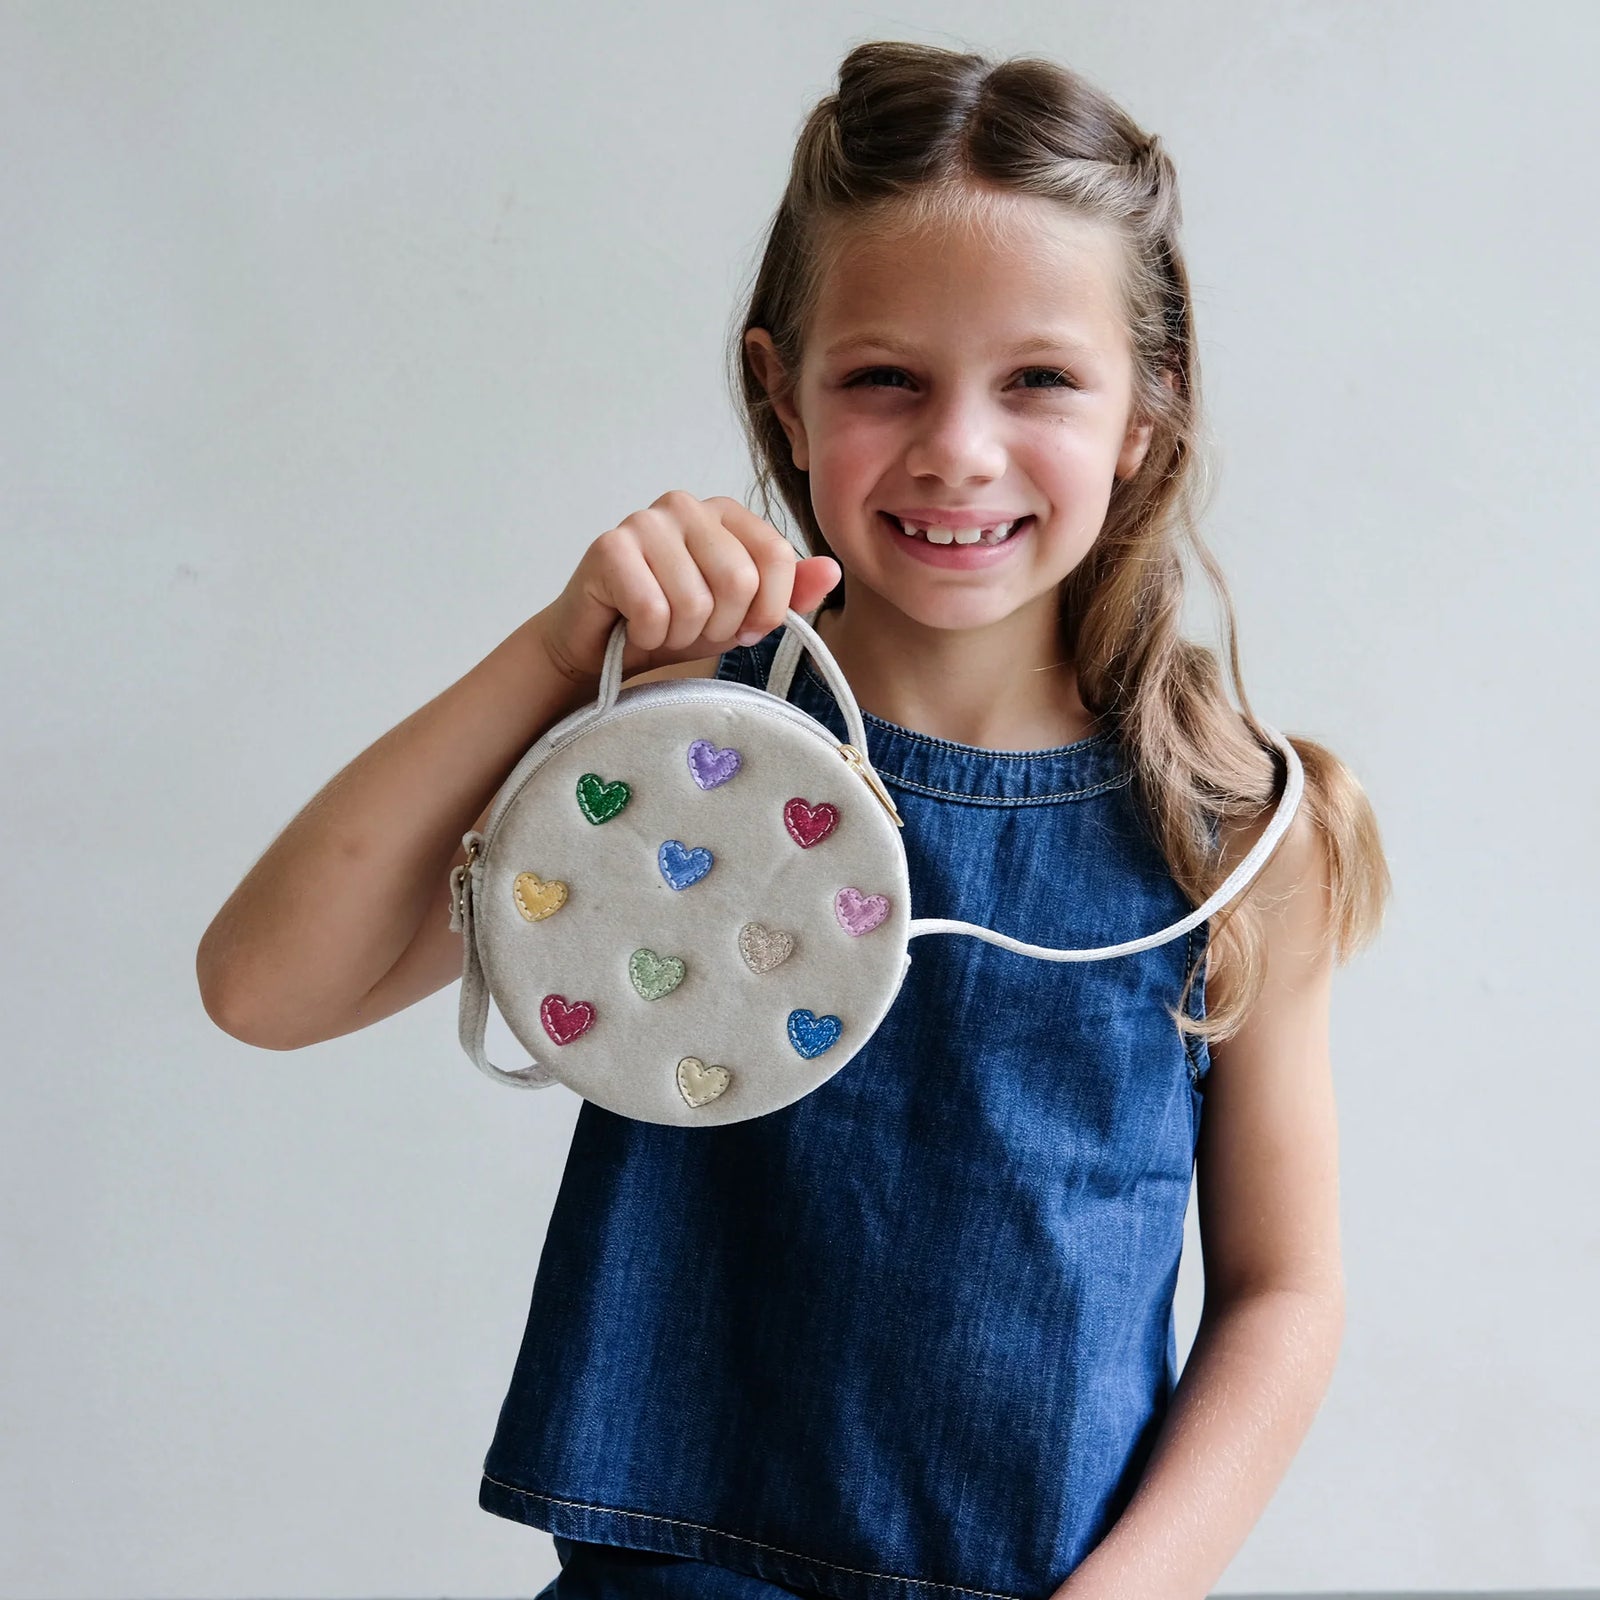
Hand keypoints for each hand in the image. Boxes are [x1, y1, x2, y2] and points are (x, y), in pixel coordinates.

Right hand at [533, 489, 840, 685]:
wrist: (602, 648)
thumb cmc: (674, 624)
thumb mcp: (743, 615)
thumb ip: (790, 593)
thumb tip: (833, 570)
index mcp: (727, 513)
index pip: (778, 558)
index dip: (766, 610)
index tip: (742, 627)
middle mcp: (687, 504)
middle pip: (738, 581)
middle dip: (720, 626)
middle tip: (692, 629)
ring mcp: (645, 520)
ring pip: (695, 600)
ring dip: (681, 634)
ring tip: (663, 627)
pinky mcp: (609, 547)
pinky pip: (653, 610)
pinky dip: (648, 635)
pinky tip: (634, 626)